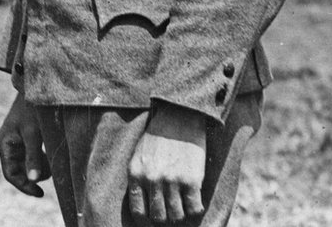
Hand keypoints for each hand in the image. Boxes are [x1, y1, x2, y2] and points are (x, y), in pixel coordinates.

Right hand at [0, 92, 49, 196]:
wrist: (34, 88)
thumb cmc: (32, 109)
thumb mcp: (33, 134)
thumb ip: (33, 158)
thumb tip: (34, 181)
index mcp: (4, 145)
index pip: (11, 174)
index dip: (24, 186)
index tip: (40, 193)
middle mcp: (7, 146)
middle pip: (19, 171)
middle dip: (34, 175)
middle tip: (51, 172)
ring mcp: (16, 143)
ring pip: (27, 165)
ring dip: (39, 167)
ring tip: (51, 158)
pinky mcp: (25, 140)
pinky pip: (31, 157)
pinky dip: (41, 159)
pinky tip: (50, 153)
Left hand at [127, 103, 206, 223]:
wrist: (179, 115)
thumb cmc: (158, 135)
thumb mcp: (139, 155)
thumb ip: (139, 178)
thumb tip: (144, 204)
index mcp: (136, 174)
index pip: (138, 212)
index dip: (147, 221)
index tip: (153, 219)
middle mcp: (152, 180)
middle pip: (159, 218)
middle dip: (165, 218)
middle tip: (171, 210)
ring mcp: (172, 181)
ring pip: (177, 216)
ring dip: (181, 214)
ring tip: (183, 204)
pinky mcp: (191, 180)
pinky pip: (194, 208)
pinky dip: (196, 208)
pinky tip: (195, 199)